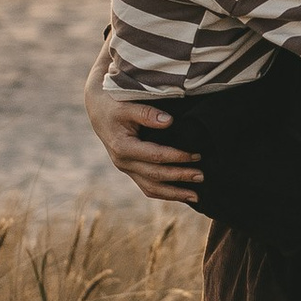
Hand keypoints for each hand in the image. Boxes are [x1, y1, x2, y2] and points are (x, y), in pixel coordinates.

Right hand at [85, 71, 203, 206]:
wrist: (99, 110)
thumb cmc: (114, 104)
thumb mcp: (127, 105)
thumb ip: (147, 113)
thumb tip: (169, 121)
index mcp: (123, 147)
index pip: (155, 156)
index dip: (177, 157)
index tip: (196, 155)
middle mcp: (123, 162)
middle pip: (155, 176)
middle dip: (180, 177)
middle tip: (202, 176)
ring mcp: (126, 168)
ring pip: (151, 188)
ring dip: (174, 194)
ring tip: (196, 196)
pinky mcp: (131, 170)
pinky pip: (148, 187)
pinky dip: (165, 193)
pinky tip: (181, 195)